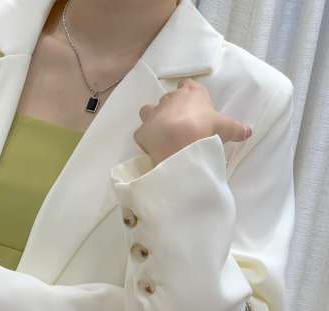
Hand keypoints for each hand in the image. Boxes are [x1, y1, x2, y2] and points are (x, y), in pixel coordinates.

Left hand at [134, 77, 252, 166]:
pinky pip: (140, 133)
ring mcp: (153, 113)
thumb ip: (235, 128)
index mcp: (190, 93)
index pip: (187, 85)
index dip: (188, 94)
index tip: (191, 104)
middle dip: (171, 109)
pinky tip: (151, 147)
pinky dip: (144, 139)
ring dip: (152, 118)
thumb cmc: (204, 127)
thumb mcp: (224, 127)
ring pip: (148, 110)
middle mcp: (169, 98)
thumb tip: (249, 131)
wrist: (179, 141)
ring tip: (160, 132)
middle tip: (179, 124)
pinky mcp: (142, 130)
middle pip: (168, 99)